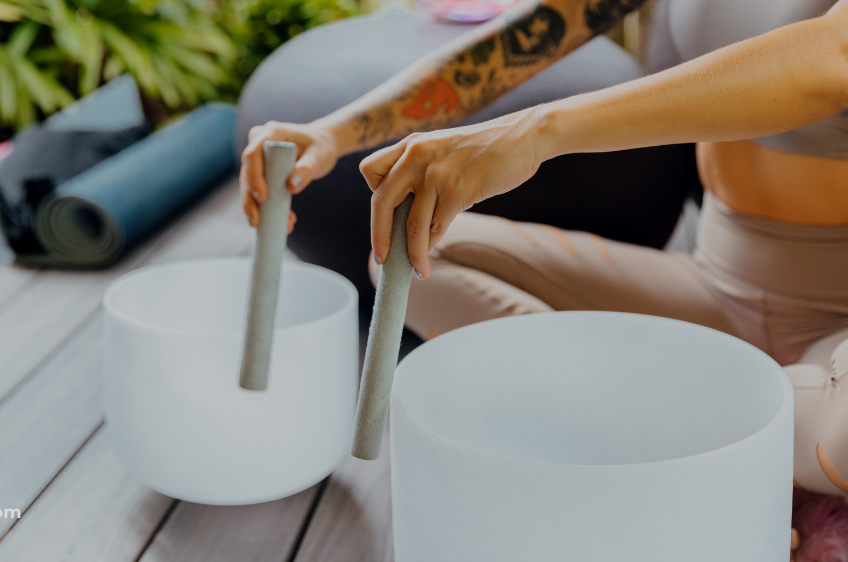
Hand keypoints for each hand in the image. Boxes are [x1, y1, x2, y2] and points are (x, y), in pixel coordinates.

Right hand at [240, 121, 339, 226]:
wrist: (321, 144)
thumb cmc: (321, 147)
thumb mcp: (319, 156)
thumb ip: (306, 169)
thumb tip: (291, 187)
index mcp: (271, 133)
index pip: (253, 154)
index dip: (254, 177)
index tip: (262, 198)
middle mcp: (259, 143)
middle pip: (246, 172)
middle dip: (249, 199)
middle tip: (255, 222)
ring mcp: (258, 158)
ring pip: (249, 185)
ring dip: (258, 208)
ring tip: (273, 225)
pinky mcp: (261, 171)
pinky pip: (258, 190)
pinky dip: (268, 208)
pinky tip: (283, 222)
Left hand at [359, 111, 543, 277]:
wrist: (523, 137)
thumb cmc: (487, 148)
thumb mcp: (445, 148)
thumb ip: (424, 170)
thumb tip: (410, 213)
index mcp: (411, 144)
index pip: (370, 170)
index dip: (375, 195)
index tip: (387, 215)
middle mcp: (416, 156)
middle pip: (380, 202)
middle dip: (379, 236)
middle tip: (383, 257)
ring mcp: (435, 174)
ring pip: (410, 225)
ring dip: (411, 254)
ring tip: (417, 269)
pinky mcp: (456, 191)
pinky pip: (435, 229)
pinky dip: (429, 250)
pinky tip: (429, 261)